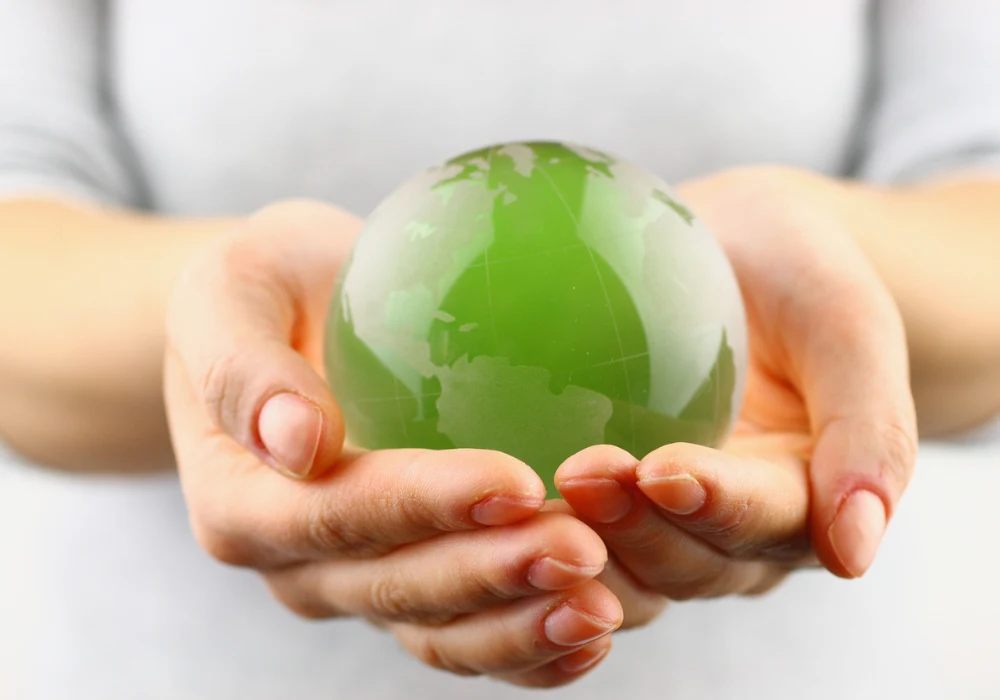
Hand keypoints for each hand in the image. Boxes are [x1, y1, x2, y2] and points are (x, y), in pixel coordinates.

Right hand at [164, 201, 621, 687]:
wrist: (286, 332)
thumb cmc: (264, 292)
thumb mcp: (230, 292)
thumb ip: (244, 366)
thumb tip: (299, 442)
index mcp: (242, 505)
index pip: (335, 515)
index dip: (424, 506)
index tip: (514, 482)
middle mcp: (300, 566)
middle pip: (399, 588)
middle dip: (493, 576)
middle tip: (583, 548)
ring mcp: (360, 587)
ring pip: (442, 633)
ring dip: (525, 626)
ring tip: (606, 604)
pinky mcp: (414, 590)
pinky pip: (473, 637)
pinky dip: (533, 650)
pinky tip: (596, 631)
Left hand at [555, 167, 917, 617]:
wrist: (746, 260)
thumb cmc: (804, 277)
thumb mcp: (848, 324)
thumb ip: (870, 427)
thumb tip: (855, 552)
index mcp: (806, 498)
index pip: (766, 520)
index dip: (716, 506)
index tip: (662, 469)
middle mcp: (737, 532)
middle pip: (688, 563)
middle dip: (633, 527)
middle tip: (577, 472)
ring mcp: (672, 527)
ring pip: (626, 573)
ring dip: (579, 540)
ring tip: (528, 490)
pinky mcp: (616, 508)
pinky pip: (576, 539)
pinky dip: (534, 531)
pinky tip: (483, 495)